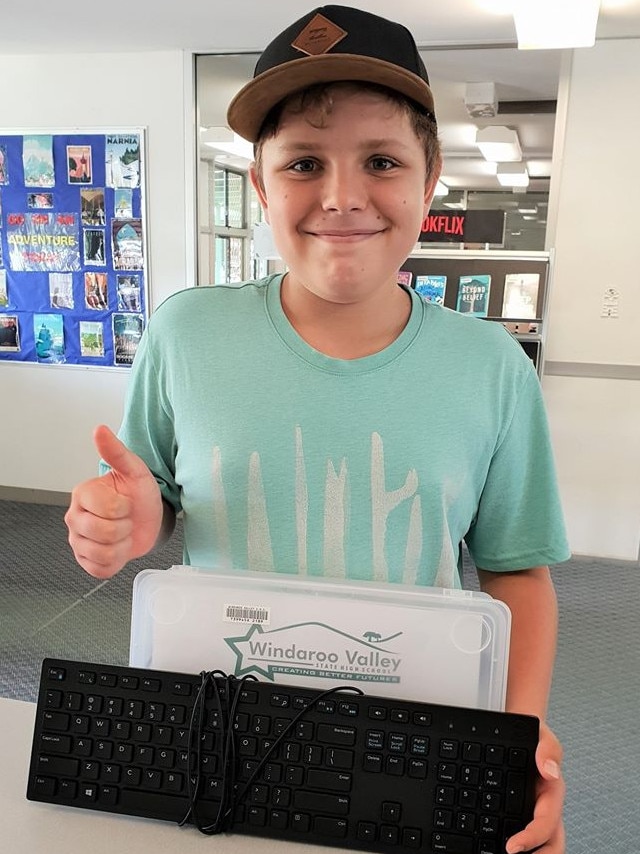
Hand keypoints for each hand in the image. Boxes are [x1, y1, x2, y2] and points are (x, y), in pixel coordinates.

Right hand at [65, 425, 162, 577]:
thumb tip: (100, 430)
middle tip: (125, 519)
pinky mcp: (85, 560)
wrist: (148, 519)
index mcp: (83, 494)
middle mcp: (75, 517)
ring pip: (102, 553)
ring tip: (123, 534)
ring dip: (122, 545)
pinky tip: (118, 548)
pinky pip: (100, 569)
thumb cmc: (139, 495)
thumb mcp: (134, 471)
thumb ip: (116, 452)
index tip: (126, 502)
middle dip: (125, 527)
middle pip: (104, 533)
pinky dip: (116, 561)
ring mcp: (78, 541)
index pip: (107, 508)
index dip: (125, 508)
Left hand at [506, 721, 564, 853]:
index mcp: (552, 794)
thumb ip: (548, 749)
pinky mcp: (519, 814)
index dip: (531, 838)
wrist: (520, 732)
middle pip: (551, 845)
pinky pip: (522, 836)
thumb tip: (549, 770)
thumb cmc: (534, 736)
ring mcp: (533, 813)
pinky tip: (494, 848)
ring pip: (540, 846)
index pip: (546, 824)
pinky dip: (518, 847)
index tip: (511, 847)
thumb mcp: (542, 735)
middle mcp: (545, 809)